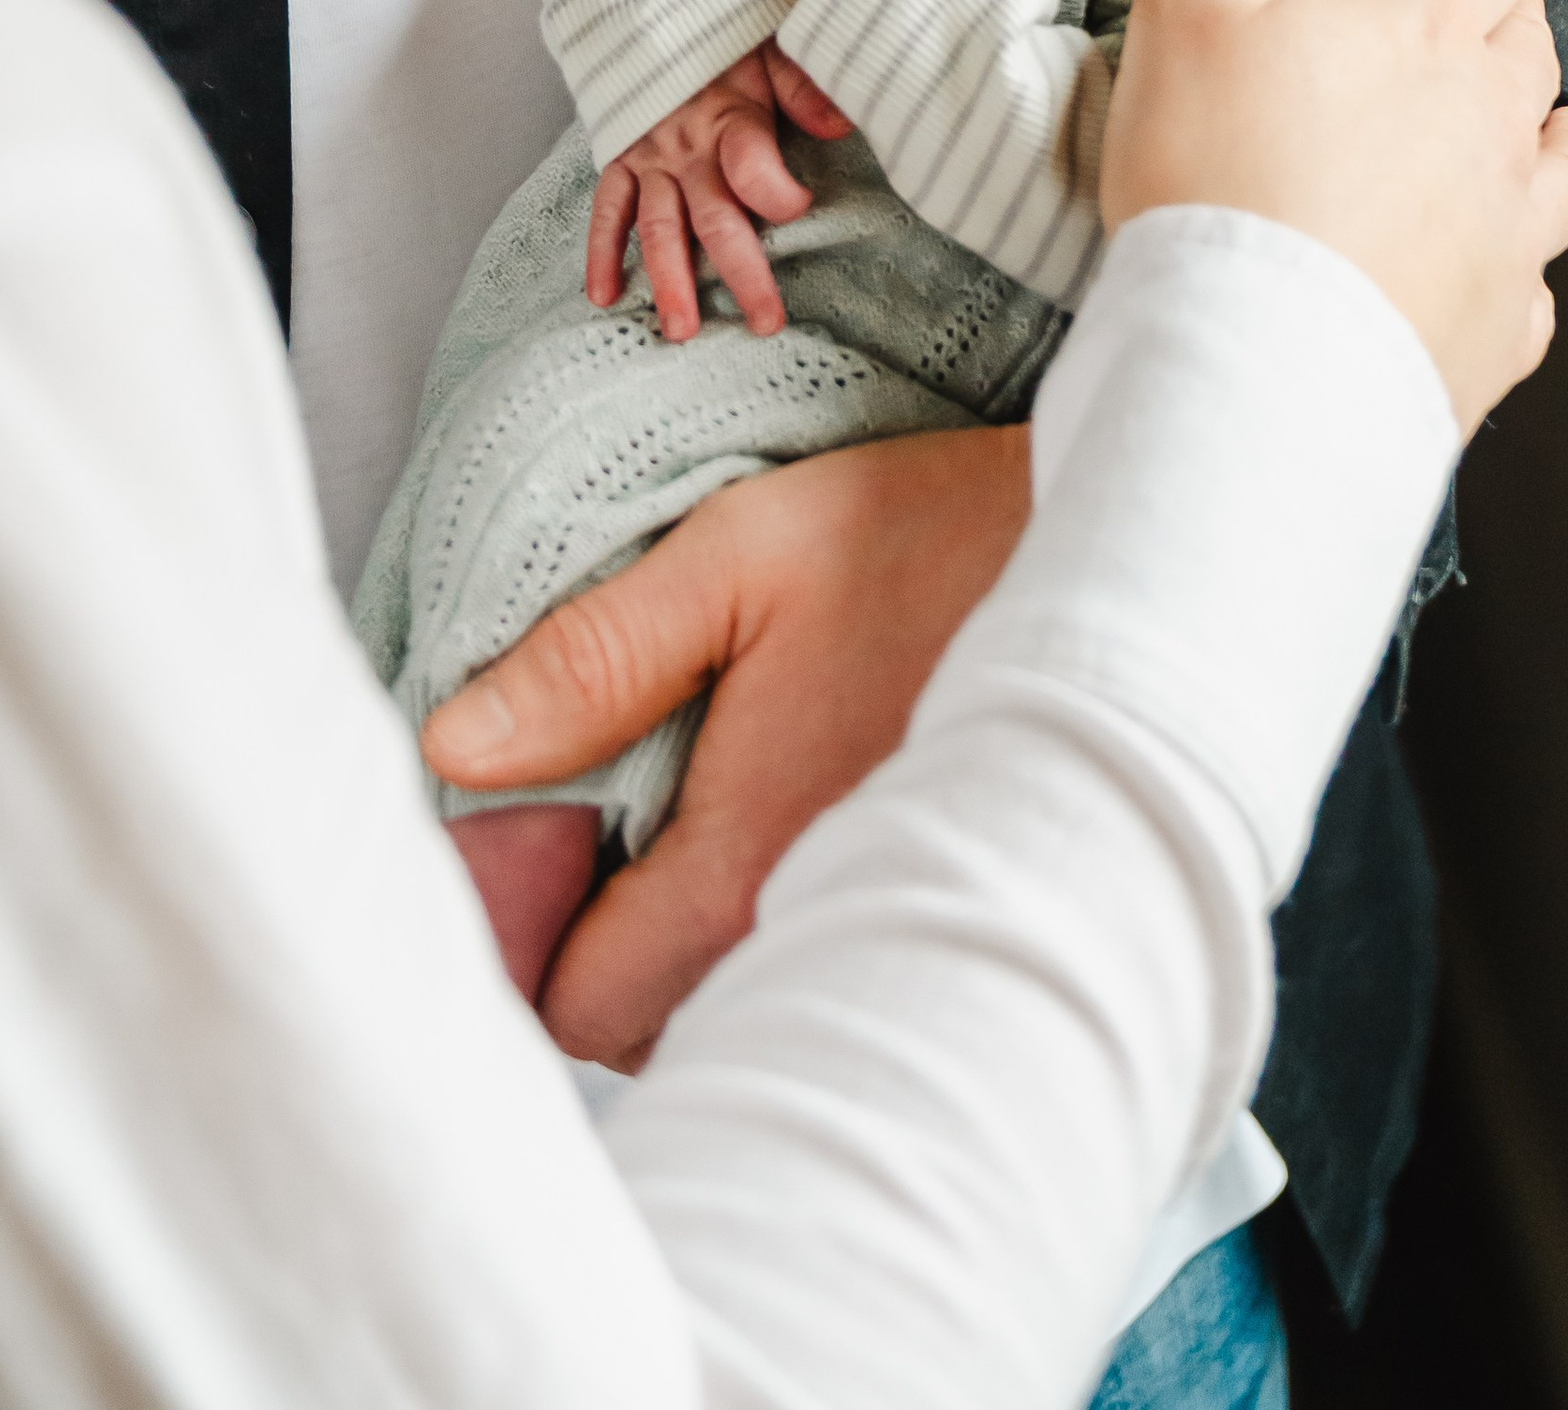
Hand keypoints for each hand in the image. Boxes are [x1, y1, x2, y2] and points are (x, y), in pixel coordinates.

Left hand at [419, 423, 1030, 1069]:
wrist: (1111, 555)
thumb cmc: (930, 544)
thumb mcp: (739, 558)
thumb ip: (589, 658)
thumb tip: (456, 746)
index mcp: (742, 874)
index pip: (566, 1001)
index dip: (517, 917)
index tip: (528, 818)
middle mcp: (811, 944)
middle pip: (636, 1024)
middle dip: (586, 932)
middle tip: (595, 795)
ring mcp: (871, 939)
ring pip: (714, 1004)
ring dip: (666, 931)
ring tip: (681, 790)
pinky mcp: (919, 911)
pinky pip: (791, 970)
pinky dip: (746, 918)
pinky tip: (760, 806)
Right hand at [585, 49, 833, 341]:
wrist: (656, 13)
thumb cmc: (727, 43)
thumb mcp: (771, 51)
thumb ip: (803, 88)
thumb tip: (842, 124)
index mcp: (732, 121)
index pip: (752, 168)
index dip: (779, 195)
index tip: (802, 208)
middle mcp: (688, 150)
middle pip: (715, 220)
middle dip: (741, 274)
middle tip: (764, 324)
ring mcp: (650, 161)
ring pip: (658, 229)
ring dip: (670, 281)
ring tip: (683, 331)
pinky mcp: (620, 163)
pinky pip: (607, 212)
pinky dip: (601, 253)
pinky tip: (605, 297)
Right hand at [1102, 0, 1567, 430]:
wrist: (1247, 369)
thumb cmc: (1210, 179)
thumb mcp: (1194, 8)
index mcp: (1427, 27)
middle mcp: (1495, 118)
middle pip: (1534, 38)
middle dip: (1506, 11)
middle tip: (1463, 12)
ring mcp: (1514, 227)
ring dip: (1546, 125)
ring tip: (1519, 124)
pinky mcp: (1505, 324)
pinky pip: (1538, 279)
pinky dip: (1519, 254)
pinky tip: (1485, 258)